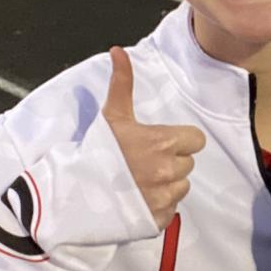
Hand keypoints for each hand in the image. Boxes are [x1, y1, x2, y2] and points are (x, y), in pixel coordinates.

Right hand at [102, 47, 205, 229]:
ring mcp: (165, 198)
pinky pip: (171, 209)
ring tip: (139, 181)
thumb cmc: (95, 151)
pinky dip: (158, 205)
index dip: (179, 140)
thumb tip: (119, 50)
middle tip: (143, 162)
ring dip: (166, 184)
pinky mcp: (159, 219)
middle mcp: (170, 171)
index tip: (159, 143)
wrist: (74, 194)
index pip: (196, 140)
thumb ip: (122, 83)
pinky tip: (137, 199)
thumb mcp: (111, 115)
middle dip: (171, 161)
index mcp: (165, 143)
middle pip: (188, 164)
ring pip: (181, 187)